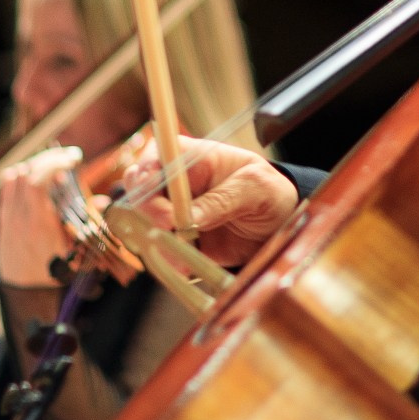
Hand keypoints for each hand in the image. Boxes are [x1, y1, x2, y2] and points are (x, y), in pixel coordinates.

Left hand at [0, 146, 82, 286]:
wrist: (25, 293)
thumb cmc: (54, 273)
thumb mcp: (76, 252)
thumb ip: (89, 226)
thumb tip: (102, 202)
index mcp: (40, 223)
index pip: (39, 180)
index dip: (55, 162)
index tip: (74, 159)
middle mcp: (20, 216)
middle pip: (28, 171)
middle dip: (50, 159)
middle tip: (68, 158)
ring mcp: (8, 216)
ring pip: (16, 174)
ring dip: (35, 166)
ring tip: (53, 167)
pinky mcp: (2, 218)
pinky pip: (5, 185)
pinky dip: (19, 174)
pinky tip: (34, 177)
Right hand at [122, 135, 297, 267]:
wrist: (278, 227)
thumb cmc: (268, 192)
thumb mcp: (256, 187)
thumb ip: (223, 199)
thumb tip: (189, 217)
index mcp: (194, 157)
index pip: (158, 154)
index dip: (147, 169)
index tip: (150, 186)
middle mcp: (177, 184)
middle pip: (139, 190)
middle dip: (147, 208)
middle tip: (169, 224)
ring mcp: (173, 213)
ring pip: (144, 223)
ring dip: (158, 239)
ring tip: (185, 252)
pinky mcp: (178, 241)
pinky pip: (161, 250)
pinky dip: (169, 259)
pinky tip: (186, 266)